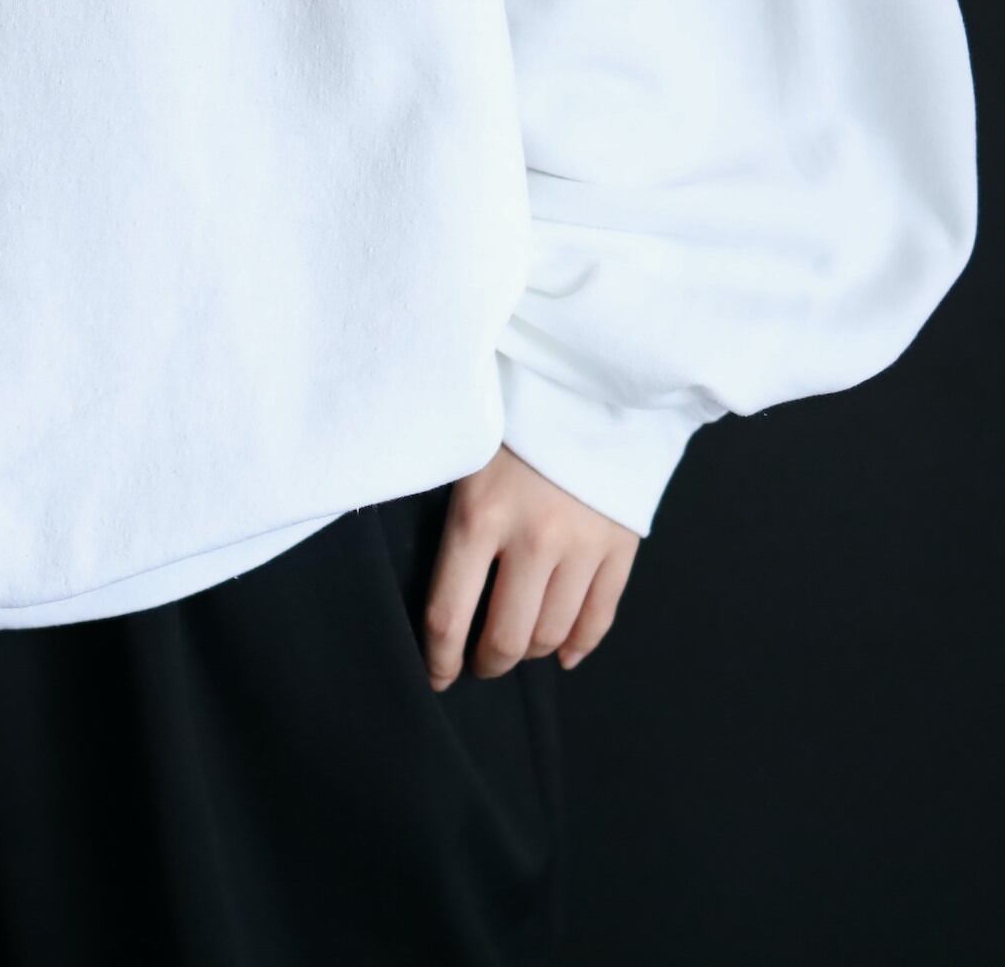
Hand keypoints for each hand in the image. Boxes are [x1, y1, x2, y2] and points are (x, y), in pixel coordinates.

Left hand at [422, 443, 639, 689]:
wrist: (582, 381)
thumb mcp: (461, 460)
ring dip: (529, 653)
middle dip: (486, 662)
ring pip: (553, 634)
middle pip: (507, 637)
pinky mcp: (621, 544)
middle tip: (477, 663)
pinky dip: (579, 646)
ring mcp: (583, 546)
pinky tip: (562, 654)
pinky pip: (600, 617)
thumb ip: (450, 522)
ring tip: (514, 648)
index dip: (439, 659)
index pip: (449, 614)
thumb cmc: (506, 419)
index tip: (435, 676)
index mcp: (479, 517)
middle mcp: (532, 540)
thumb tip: (439, 589)